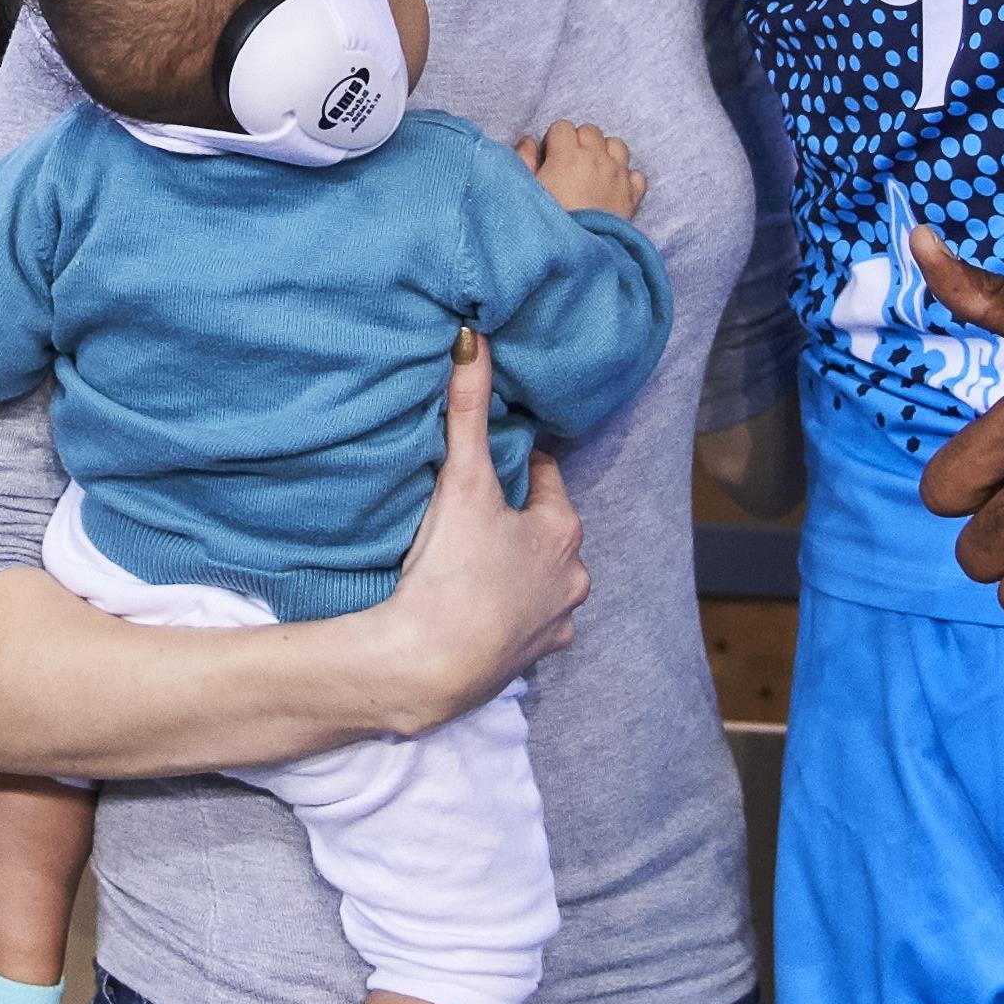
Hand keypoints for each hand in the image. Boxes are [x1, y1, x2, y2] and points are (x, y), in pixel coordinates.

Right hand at [355, 333, 587, 733]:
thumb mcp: (462, 480)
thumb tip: (474, 337)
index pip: (544, 475)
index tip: (482, 464)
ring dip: (515, 567)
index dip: (513, 464)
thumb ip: (468, 409)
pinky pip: (527, 623)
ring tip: (470, 560)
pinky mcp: (532, 658)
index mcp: (564, 529)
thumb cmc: (452, 570)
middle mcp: (575, 576)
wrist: (428, 665)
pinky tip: (475, 606)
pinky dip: (507, 612)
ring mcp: (556, 622)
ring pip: (541, 578)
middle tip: (470, 510)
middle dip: (516, 517)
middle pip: (546, 528)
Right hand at [521, 119, 643, 218]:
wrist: (576, 255)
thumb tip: (528, 141)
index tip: (549, 159)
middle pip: (591, 131)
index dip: (554, 141)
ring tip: (593, 170)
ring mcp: (617, 175)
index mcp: (567, 154)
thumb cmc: (547, 222)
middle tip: (569, 164)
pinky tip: (613, 188)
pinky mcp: (632, 195)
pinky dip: (626, 177)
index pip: (563, 127)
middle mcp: (597, 158)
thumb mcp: (526, 189)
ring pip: (617, 145)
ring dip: (605, 152)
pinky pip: (636, 174)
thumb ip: (524, 159)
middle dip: (579, 141)